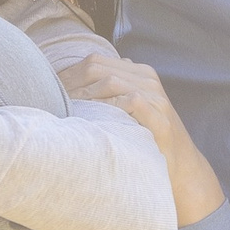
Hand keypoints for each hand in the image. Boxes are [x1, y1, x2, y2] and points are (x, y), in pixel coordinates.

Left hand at [65, 55, 224, 224]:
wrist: (181, 167)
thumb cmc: (145, 139)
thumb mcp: (127, 110)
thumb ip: (109, 94)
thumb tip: (70, 88)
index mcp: (138, 72)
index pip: (94, 62)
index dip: (68, 75)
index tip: (48, 92)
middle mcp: (147, 79)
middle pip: (98, 68)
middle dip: (71, 84)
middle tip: (52, 102)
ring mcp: (156, 97)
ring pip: (112, 82)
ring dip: (84, 96)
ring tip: (66, 111)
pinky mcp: (160, 117)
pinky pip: (131, 101)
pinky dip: (107, 107)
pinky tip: (91, 119)